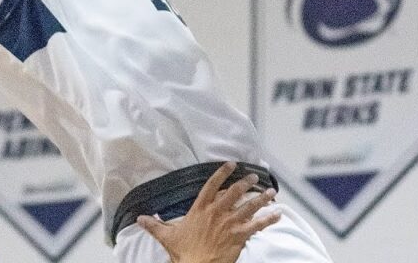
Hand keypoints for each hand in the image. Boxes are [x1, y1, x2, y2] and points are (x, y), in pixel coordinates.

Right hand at [137, 163, 280, 262]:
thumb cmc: (184, 253)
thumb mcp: (167, 237)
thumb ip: (154, 225)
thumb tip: (139, 218)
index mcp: (200, 209)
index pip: (211, 185)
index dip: (222, 173)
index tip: (231, 163)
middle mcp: (217, 212)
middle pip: (234, 192)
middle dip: (246, 183)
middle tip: (254, 176)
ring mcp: (230, 223)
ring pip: (249, 206)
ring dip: (261, 198)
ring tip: (271, 191)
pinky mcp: (240, 235)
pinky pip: (258, 225)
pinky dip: (269, 219)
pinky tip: (278, 214)